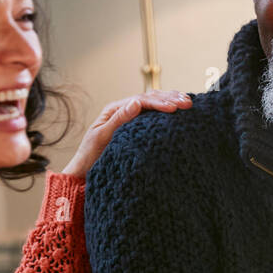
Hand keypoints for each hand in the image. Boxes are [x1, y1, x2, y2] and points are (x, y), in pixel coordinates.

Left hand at [62, 90, 190, 177]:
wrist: (84, 173)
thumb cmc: (90, 156)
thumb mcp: (102, 136)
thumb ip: (119, 119)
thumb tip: (136, 102)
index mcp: (115, 110)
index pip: (141, 101)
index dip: (158, 103)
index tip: (174, 108)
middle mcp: (124, 111)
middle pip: (150, 99)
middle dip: (170, 99)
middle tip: (188, 103)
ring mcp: (131, 119)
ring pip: (154, 105)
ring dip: (171, 102)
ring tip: (189, 102)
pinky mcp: (137, 130)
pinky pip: (154, 117)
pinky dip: (168, 112)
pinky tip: (180, 112)